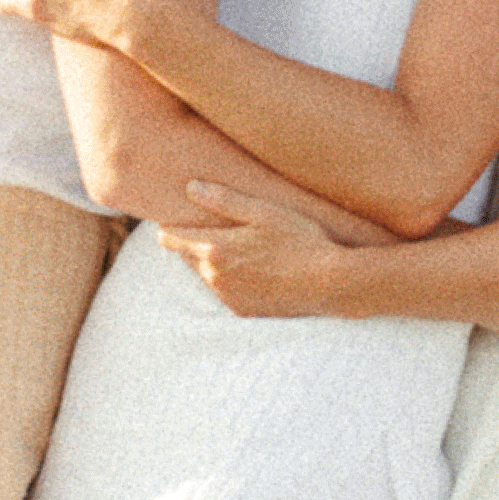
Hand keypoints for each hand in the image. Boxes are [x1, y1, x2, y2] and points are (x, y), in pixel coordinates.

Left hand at [157, 180, 341, 315]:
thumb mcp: (263, 212)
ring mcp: (227, 298)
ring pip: (206, 274)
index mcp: (214, 250)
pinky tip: (259, 269)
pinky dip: (234, 279)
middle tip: (224, 227)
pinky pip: (225, 291)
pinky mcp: (242, 311)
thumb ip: (223, 200)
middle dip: (196, 241)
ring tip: (247, 248)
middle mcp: (214, 278)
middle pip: (186, 256)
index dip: (173, 223)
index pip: (169, 238)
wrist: (330, 283)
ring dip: (216, 261)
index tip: (186, 214)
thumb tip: (190, 188)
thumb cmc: (300, 240)